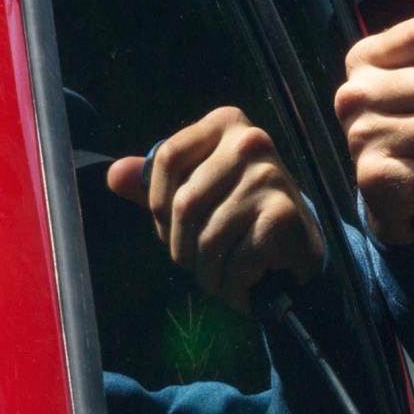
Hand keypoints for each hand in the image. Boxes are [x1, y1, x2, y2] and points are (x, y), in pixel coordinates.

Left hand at [106, 107, 320, 313]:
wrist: (300, 243)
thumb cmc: (241, 212)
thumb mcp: (200, 188)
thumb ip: (157, 182)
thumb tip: (113, 175)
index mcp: (225, 124)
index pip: (166, 157)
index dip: (156, 202)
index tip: (168, 227)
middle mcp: (250, 142)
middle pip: (184, 203)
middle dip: (181, 248)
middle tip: (194, 265)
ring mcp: (270, 178)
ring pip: (207, 238)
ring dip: (206, 273)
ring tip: (217, 281)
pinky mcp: (282, 216)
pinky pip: (235, 261)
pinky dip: (232, 287)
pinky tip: (240, 289)